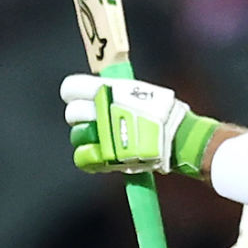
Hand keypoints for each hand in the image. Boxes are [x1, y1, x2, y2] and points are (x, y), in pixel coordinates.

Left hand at [62, 74, 217, 176]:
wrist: (177, 137)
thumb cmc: (164, 112)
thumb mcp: (139, 91)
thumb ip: (118, 92)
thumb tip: (108, 92)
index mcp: (105, 89)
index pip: (70, 88)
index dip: (74, 94)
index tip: (82, 99)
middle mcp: (99, 110)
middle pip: (72, 114)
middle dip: (81, 118)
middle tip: (95, 122)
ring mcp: (100, 134)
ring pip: (76, 136)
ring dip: (86, 138)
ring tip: (101, 140)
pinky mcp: (105, 157)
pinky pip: (83, 158)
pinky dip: (89, 159)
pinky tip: (99, 157)